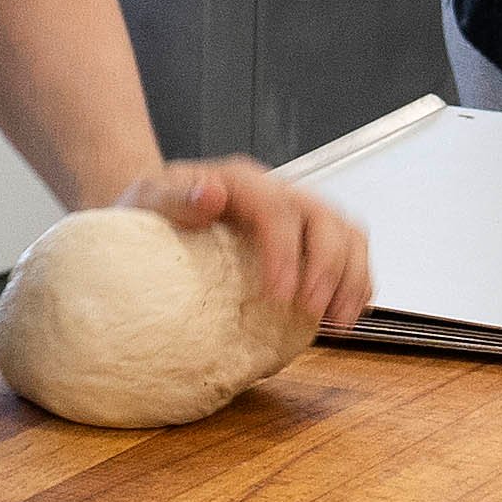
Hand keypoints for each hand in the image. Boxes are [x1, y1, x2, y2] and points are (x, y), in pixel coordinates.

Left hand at [121, 156, 372, 327]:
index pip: (278, 209)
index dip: (286, 252)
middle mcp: (277, 191)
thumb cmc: (151, 210)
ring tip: (337, 321)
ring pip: (347, 233)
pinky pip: (350, 250)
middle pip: (325, 219)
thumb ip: (172, 197)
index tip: (279, 295)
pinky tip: (344, 314)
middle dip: (327, 268)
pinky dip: (356, 282)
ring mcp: (298, 211)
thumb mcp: (146, 198)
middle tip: (312, 312)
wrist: (159, 210)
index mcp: (240, 181)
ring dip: (351, 278)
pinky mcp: (309, 234)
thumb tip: (209, 196)